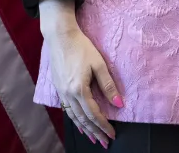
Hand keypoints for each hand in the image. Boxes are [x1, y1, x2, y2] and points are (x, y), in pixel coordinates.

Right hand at [40, 0, 121, 146]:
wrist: (60, 36)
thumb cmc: (82, 47)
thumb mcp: (99, 64)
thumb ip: (109, 85)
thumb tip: (119, 104)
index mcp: (79, 89)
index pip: (94, 114)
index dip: (103, 126)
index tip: (112, 134)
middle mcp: (68, 94)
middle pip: (83, 119)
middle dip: (95, 132)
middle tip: (104, 142)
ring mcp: (61, 92)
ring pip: (73, 116)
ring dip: (84, 129)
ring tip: (93, 138)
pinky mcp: (58, 88)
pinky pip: (66, 109)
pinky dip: (74, 119)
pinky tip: (79, 124)